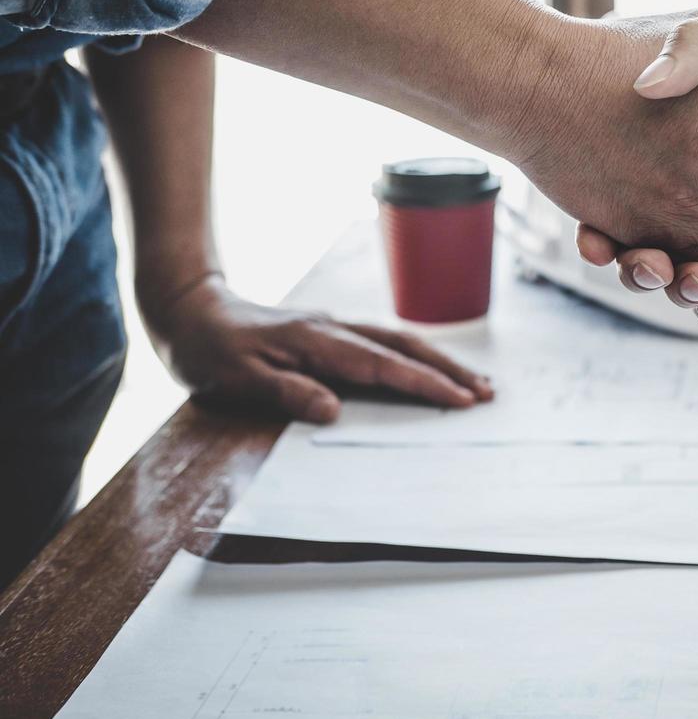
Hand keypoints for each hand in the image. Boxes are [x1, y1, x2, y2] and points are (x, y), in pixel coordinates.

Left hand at [144, 275, 493, 422]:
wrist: (189, 308)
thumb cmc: (209, 349)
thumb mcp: (235, 378)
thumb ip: (286, 392)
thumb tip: (334, 411)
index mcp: (316, 341)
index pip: (382, 366)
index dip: (423, 383)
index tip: (460, 400)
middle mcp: (334, 328)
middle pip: (405, 346)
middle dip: (449, 370)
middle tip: (488, 393)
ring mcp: (336, 326)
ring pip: (400, 341)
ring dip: (440, 361)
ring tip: (476, 382)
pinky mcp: (332, 331)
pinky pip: (386, 342)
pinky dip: (417, 354)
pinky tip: (431, 365)